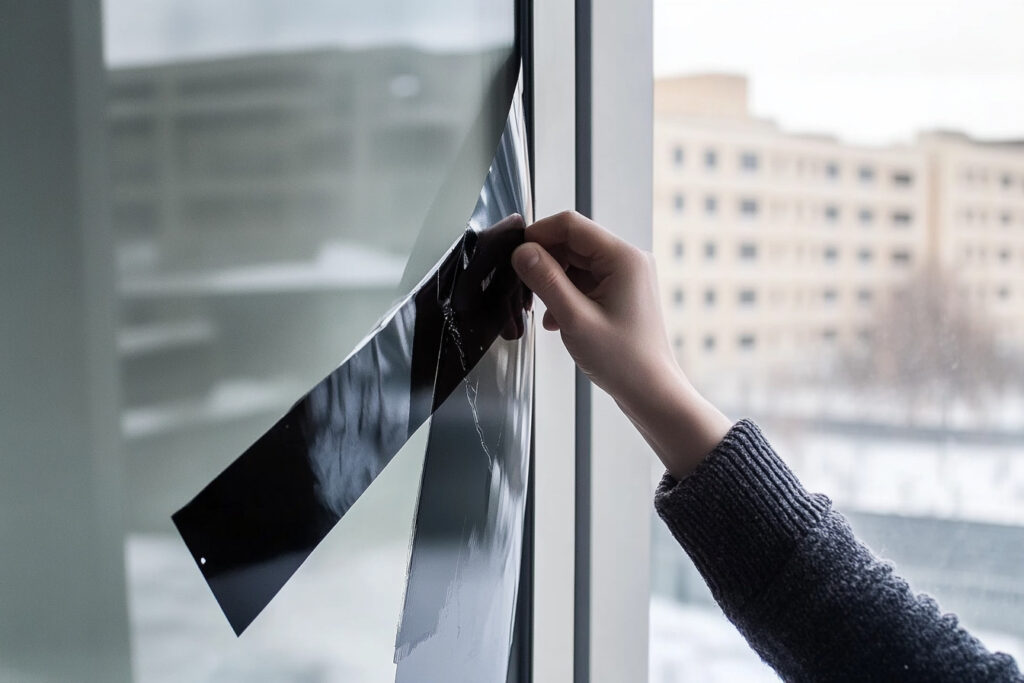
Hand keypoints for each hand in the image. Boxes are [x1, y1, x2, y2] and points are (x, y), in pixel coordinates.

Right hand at [511, 211, 730, 477]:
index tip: (514, 255)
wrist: (652, 393)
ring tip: (543, 311)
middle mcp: (628, 260)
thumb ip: (545, 281)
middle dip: (544, 262)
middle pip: (573, 243)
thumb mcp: (574, 318)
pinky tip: (556, 320)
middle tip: (523, 289)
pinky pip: (585, 281)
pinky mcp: (621, 293)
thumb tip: (521, 252)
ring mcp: (626, 277)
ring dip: (553, 282)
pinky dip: (566, 294)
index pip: (571, 224)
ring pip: (576, 263)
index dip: (538, 234)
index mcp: (623, 257)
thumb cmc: (622, 360)